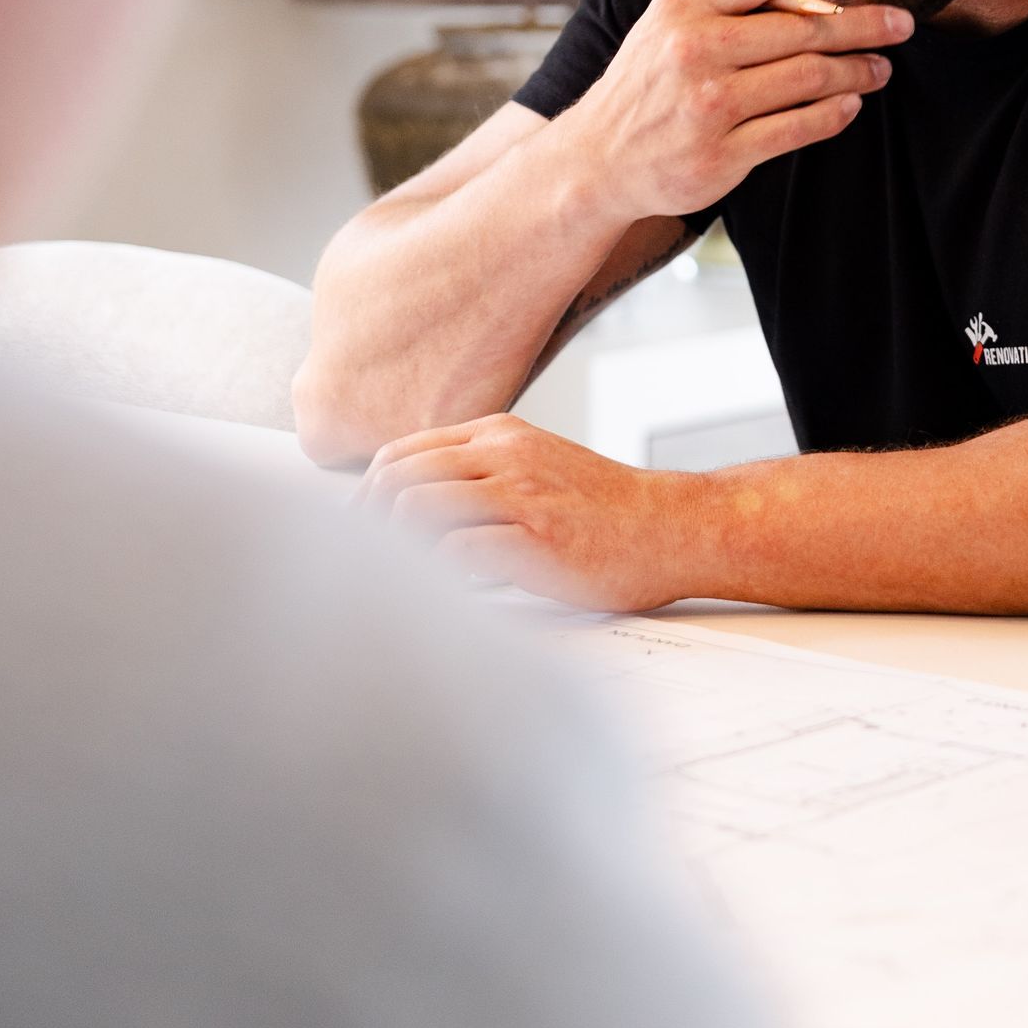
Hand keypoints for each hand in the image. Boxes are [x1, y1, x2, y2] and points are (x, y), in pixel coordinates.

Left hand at [360, 412, 683, 609]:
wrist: (673, 528)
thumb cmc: (605, 511)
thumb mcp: (539, 467)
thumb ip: (483, 474)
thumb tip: (412, 507)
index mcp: (499, 435)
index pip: (401, 453)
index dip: (366, 494)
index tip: (355, 531)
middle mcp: (505, 455)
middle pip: (398, 476)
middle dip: (365, 522)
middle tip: (359, 561)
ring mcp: (520, 495)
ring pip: (417, 506)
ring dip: (393, 547)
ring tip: (396, 577)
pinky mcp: (536, 539)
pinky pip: (455, 551)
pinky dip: (433, 574)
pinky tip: (440, 592)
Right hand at [572, 0, 910, 222]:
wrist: (599, 159)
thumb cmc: (647, 80)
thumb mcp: (673, 20)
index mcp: (686, 5)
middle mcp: (696, 50)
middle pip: (805, 27)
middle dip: (865, 24)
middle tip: (902, 23)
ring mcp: (709, 106)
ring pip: (810, 79)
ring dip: (858, 71)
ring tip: (881, 67)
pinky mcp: (721, 156)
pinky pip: (798, 129)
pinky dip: (834, 114)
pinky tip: (851, 103)